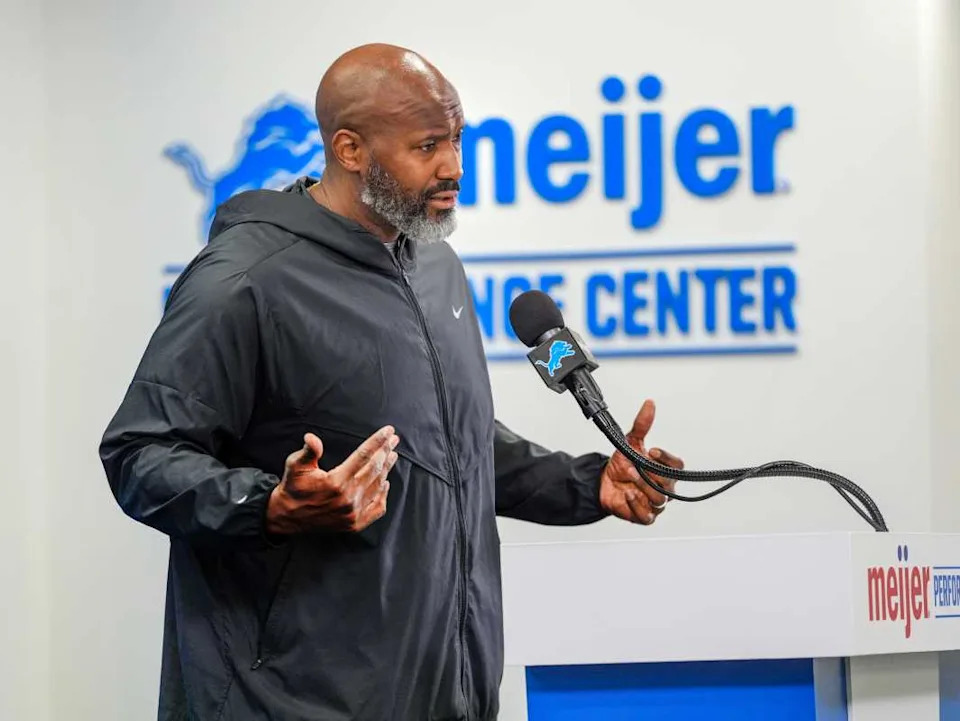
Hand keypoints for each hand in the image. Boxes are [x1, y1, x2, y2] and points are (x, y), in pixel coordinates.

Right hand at [266, 426, 399, 533]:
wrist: (288, 516)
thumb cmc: (294, 487)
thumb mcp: (295, 466)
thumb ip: (308, 451)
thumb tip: (311, 438)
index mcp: (336, 482)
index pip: (364, 455)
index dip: (378, 441)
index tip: (389, 431)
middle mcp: (348, 498)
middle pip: (375, 469)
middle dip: (386, 451)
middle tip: (394, 440)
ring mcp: (353, 513)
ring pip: (378, 486)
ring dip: (387, 469)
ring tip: (392, 455)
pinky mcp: (354, 524)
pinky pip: (377, 508)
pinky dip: (383, 494)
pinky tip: (385, 483)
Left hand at [599, 399, 683, 524]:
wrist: (602, 483)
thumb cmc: (622, 465)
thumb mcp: (630, 442)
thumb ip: (641, 425)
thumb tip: (649, 404)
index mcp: (664, 470)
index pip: (677, 466)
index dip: (667, 459)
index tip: (653, 451)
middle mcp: (663, 488)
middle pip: (669, 484)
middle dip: (652, 474)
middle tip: (635, 465)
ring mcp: (654, 504)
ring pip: (659, 500)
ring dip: (643, 487)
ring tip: (629, 477)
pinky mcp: (643, 516)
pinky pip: (646, 515)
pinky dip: (636, 505)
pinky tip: (627, 494)